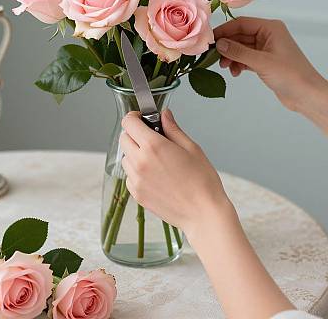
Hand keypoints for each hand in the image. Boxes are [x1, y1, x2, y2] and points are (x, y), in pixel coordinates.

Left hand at [120, 109, 234, 237]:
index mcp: (154, 146)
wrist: (203, 213)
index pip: (129, 123)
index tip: (142, 118)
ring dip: (135, 153)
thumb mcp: (191, 148)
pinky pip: (130, 176)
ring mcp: (136, 180)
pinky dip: (137, 172)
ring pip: (126, 158)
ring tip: (157, 160)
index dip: (134, 117)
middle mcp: (140, 162)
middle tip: (153, 138)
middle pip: (124, 139)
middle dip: (135, 134)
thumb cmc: (202, 181)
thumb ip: (173, 129)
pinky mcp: (137, 195)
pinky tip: (156, 175)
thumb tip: (164, 115)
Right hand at [214, 16, 324, 110]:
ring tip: (225, 67)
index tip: (210, 41)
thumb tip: (219, 44)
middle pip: (240, 35)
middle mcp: (268, 35)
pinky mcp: (265, 62)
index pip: (241, 23)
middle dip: (227, 46)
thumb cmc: (290, 75)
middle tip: (214, 58)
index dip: (224, 30)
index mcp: (270, 28)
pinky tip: (235, 72)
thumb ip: (238, 52)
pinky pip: (246, 58)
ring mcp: (267, 49)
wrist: (308, 95)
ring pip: (242, 48)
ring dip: (232, 56)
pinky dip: (239, 64)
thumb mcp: (261, 62)